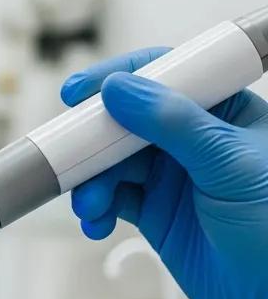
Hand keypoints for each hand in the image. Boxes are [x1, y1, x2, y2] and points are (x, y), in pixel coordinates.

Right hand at [62, 48, 267, 298]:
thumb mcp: (230, 166)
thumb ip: (174, 123)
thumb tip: (120, 88)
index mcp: (224, 112)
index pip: (166, 76)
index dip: (120, 77)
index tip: (82, 92)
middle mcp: (194, 139)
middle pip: (125, 120)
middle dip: (93, 139)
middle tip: (69, 153)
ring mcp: (172, 176)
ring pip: (110, 161)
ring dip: (90, 180)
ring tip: (90, 204)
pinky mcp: (154, 212)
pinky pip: (109, 198)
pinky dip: (94, 209)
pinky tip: (96, 223)